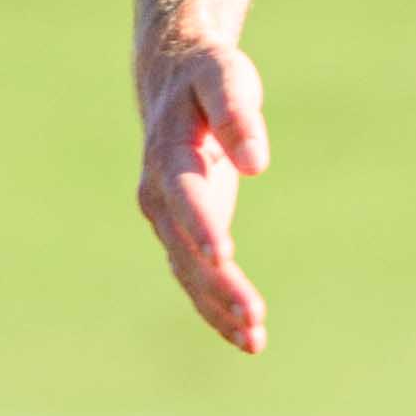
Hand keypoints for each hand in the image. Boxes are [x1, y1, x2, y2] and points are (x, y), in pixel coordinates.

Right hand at [134, 29, 273, 353]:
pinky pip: (196, 279)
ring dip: (220, 308)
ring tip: (255, 340)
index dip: (202, 226)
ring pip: (190, 274)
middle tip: (254, 317)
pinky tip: (248, 338)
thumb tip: (256, 162)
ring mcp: (168, 220)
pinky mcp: (184, 234)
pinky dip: (218, 309)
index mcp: (166, 155)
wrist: (173, 79)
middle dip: (219, 285)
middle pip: (187, 249)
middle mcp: (159, 195)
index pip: (184, 196)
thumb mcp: (224, 77)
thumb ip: (236, 114)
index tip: (224, 256)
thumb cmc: (205, 75)